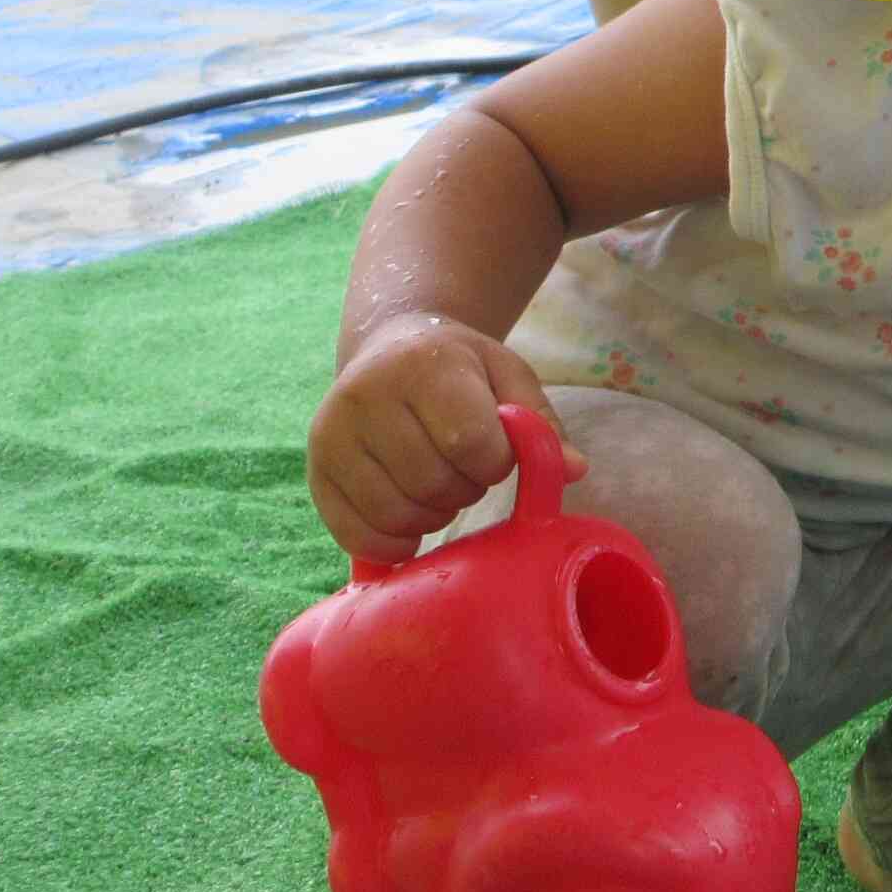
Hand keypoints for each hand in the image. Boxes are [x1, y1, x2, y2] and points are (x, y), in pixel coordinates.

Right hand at [308, 314, 587, 562]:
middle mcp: (367, 395)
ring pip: (395, 514)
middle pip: (433, 483)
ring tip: (438, 486)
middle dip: (465, 489)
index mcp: (425, 365)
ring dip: (432, 517)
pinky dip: (391, 543)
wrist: (391, 348)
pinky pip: (355, 534)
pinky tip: (409, 526)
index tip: (496, 452)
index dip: (496, 462)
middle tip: (465, 469)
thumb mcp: (509, 376)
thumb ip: (541, 423)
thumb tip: (575, 470)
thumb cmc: (461, 368)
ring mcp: (332, 434)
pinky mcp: (315, 470)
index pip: (470, 442)